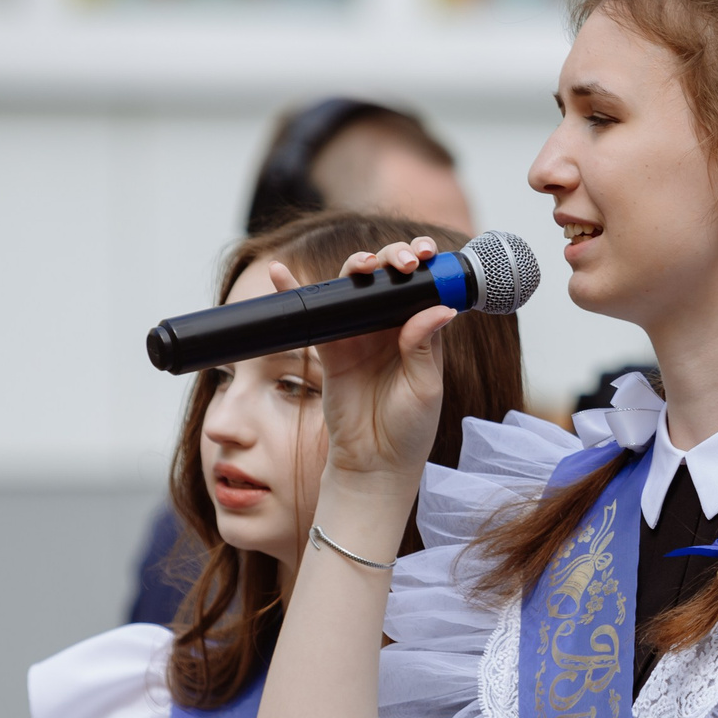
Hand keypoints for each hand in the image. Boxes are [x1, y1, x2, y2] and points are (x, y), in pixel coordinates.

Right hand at [271, 242, 453, 486]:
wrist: (374, 463)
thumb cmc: (409, 429)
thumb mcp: (424, 388)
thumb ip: (424, 346)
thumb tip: (438, 308)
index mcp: (420, 332)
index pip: (423, 286)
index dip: (426, 264)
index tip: (429, 255)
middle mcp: (390, 327)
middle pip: (388, 277)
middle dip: (394, 257)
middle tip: (404, 262)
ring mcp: (358, 335)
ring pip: (354, 287)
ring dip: (356, 265)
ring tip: (363, 264)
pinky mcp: (329, 348)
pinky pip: (313, 314)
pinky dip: (294, 291)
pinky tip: (279, 273)